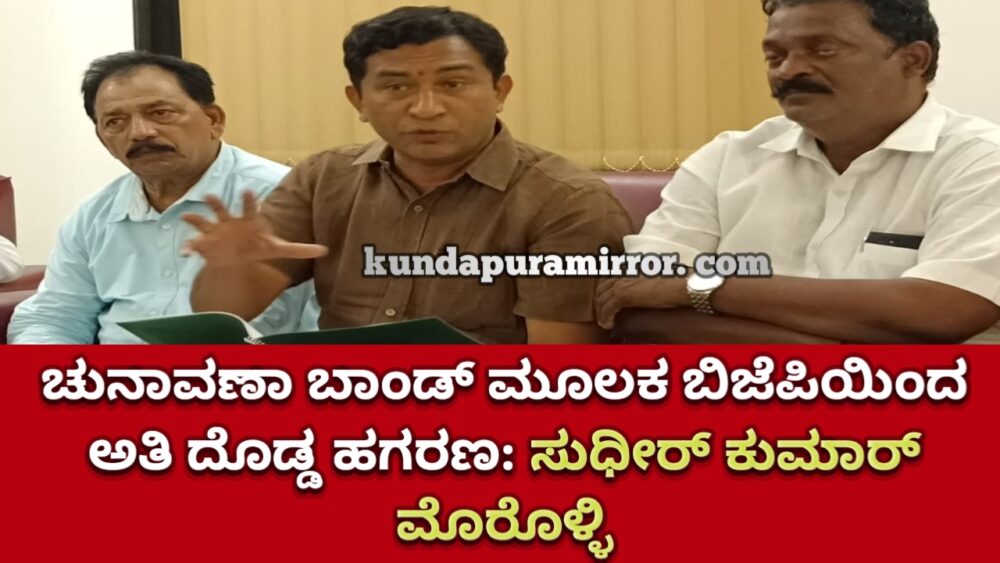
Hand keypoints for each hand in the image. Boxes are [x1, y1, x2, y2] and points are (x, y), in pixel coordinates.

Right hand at [181, 191, 327, 265]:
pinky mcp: (205, 244)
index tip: (248, 191)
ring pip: (203, 221)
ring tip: (187, 217)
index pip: (250, 207)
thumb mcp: (279, 250)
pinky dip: (188, 247)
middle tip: (210, 196)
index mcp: (248, 220)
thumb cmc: (259, 247)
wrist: (239, 257)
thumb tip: (326, 250)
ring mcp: (215, 231)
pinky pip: (194, 243)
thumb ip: (301, 249)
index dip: (249, 199)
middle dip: (216, 203)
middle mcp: (230, 222)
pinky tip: (184, 253)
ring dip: (195, 218)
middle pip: (222, 209)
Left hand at [594, 277, 687, 329]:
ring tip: (605, 323)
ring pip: (601, 300)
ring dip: (601, 313)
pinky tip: (609, 324)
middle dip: (598, 304)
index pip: (607, 280)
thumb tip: (643, 290)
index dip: (602, 292)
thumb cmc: (673, 283)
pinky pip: (607, 308)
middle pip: (600, 290)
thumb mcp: (654, 279)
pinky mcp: (623, 296)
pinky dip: (605, 317)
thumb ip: (644, 281)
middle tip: (601, 316)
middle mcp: (622, 275)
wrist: (678, 285)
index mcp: (629, 271)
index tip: (603, 303)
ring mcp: (621, 285)